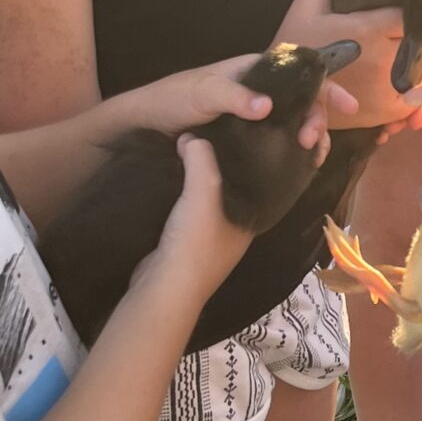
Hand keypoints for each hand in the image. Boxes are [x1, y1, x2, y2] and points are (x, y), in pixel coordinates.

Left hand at [134, 56, 354, 149]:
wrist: (146, 125)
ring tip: (310, 157)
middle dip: (318, 118)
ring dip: (310, 137)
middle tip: (312, 143)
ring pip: (295, 122)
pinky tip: (299, 166)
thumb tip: (267, 106)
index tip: (347, 106)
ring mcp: (255, 116)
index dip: (326, 86)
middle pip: (304, 100)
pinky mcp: (247, 139)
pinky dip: (294, 152)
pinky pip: (279, 141)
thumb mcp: (201, 94)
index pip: (300, 72)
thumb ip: (233, 96)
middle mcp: (259, 92)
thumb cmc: (173, 99)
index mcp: (254, 71)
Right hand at [142, 134, 244, 299]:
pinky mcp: (185, 245)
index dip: (252, 160)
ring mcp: (210, 241)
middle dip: (223, 167)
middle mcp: (235, 231)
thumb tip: (192, 137)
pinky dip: (183, 196)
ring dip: (199, 181)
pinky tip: (173, 177)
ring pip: (209, 201)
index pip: (259, 183)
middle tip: (213, 135)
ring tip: (191, 148)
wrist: (163, 287)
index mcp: (251, 221)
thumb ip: (201, 159)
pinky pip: (188, 211)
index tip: (242, 133)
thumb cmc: (194, 242)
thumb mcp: (203, 191)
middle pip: (232, 191)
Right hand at [274, 0, 421, 131]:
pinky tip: (405, 80)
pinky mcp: (384, 112)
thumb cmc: (296, 43)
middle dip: (421, 39)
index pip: (412, 16)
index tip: (413, 13)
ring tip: (413, 57)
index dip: (415, 13)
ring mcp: (385, 89)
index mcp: (368, 29)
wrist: (282, 88)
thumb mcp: (309, 2)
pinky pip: (415, 98)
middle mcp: (382, 60)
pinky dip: (415, 88)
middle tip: (417, 36)